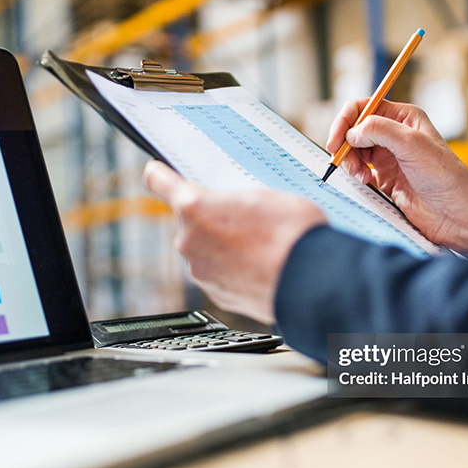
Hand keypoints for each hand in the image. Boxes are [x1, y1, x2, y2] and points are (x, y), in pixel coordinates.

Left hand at [143, 160, 326, 323]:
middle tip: (245, 217)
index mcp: (194, 206)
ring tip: (261, 244)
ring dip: (225, 246)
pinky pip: (220, 273)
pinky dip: (235, 269)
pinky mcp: (216, 294)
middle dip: (212, 219)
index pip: (159, 181)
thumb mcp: (264, 196)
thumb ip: (235, 199)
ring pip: (206, 250)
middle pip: (191, 221)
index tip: (157, 172)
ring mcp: (200, 271)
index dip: (159, 175)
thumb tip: (234, 206)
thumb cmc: (292, 234)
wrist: (311, 281)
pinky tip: (261, 265)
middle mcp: (188, 240)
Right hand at [327, 99, 467, 254]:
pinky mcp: (384, 178)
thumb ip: (379, 130)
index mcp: (403, 118)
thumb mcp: (412, 144)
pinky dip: (355, 175)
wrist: (456, 213)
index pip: (363, 108)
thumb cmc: (444, 176)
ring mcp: (388, 157)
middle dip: (345, 144)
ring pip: (354, 151)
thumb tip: (351, 132)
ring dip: (350, 162)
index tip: (336, 140)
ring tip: (359, 175)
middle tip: (341, 159)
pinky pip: (359, 171)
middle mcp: (394, 134)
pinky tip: (364, 181)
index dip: (346, 121)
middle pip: (354, 130)